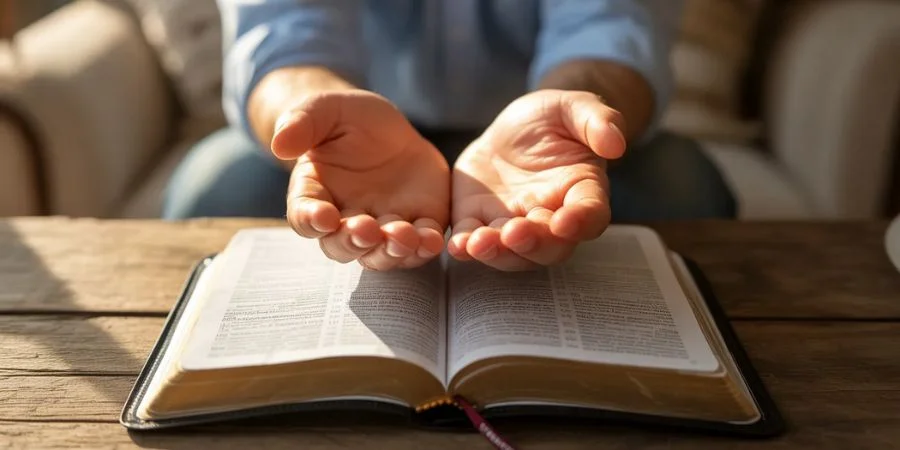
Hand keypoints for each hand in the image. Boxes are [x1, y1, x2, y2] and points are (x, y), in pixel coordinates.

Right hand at [272, 90, 449, 269]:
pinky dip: (425, 248)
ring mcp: (382, 227)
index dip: (311, 220)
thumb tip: (279, 143)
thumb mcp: (326, 109)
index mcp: (315, 195)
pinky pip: (420, 246)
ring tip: (404, 237)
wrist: (391, 127)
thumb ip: (303, 122)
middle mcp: (346, 220)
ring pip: (380, 254)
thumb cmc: (349, 119)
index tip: (323, 217)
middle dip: (353, 242)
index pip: (305, 217)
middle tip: (366, 230)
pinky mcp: (418, 224)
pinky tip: (432, 240)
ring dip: (391, 252)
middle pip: (342, 246)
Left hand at [449, 89, 626, 270]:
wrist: (509, 130)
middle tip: (515, 233)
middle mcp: (551, 218)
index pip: (590, 216)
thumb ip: (597, 120)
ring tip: (479, 243)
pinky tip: (456, 246)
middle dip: (533, 244)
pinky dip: (466, 248)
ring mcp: (515, 224)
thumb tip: (616, 144)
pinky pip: (474, 242)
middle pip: (551, 246)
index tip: (565, 222)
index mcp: (582, 191)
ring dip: (497, 253)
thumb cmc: (551, 119)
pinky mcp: (480, 221)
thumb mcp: (573, 107)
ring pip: (512, 253)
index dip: (580, 223)